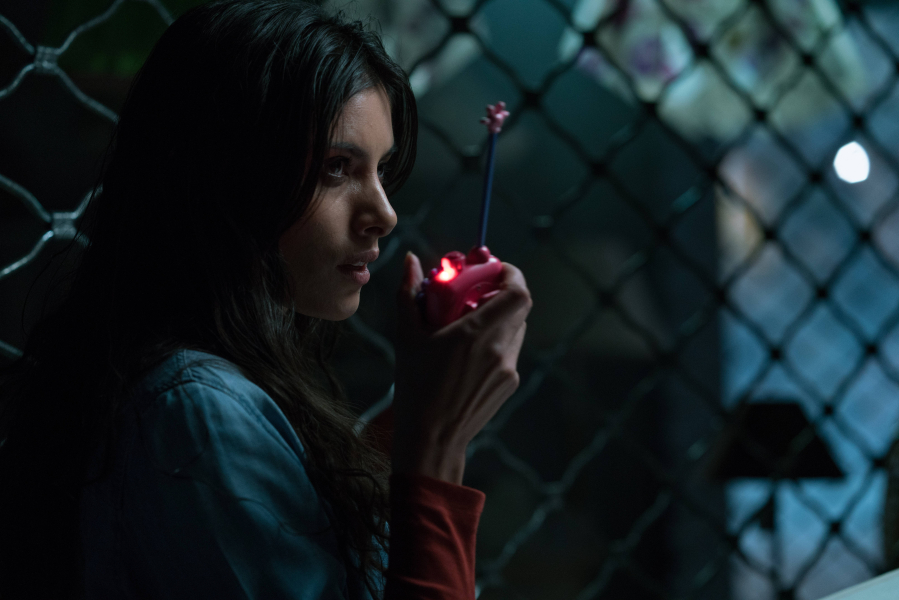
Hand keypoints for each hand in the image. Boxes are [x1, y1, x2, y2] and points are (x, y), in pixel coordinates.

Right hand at [391, 251, 531, 482]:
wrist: (432, 439)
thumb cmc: (415, 387)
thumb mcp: (406, 337)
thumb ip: (408, 294)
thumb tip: (410, 259)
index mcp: (475, 333)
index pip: (518, 292)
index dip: (512, 275)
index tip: (494, 269)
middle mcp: (499, 349)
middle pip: (520, 307)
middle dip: (502, 293)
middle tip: (477, 291)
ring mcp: (508, 368)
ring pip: (516, 328)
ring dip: (500, 317)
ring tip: (470, 323)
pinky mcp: (510, 384)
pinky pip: (510, 351)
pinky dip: (496, 341)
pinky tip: (470, 353)